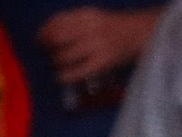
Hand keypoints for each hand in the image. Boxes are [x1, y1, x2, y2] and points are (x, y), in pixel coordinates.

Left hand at [37, 7, 159, 84]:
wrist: (142, 34)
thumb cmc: (118, 28)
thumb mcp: (95, 18)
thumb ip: (76, 23)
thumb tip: (51, 34)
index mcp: (86, 14)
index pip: (57, 22)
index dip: (44, 31)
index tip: (38, 39)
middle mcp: (89, 27)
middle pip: (58, 38)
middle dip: (47, 48)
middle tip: (44, 54)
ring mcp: (97, 45)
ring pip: (66, 55)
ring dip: (56, 62)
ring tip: (55, 66)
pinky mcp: (103, 62)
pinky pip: (79, 71)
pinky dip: (66, 75)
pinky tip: (61, 77)